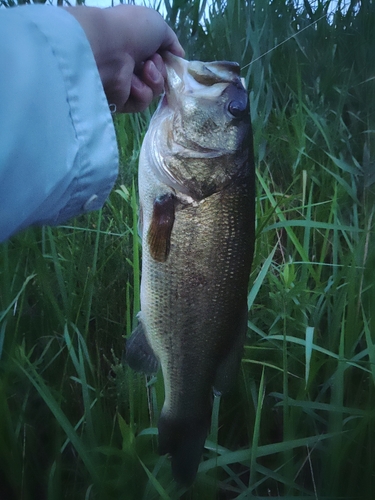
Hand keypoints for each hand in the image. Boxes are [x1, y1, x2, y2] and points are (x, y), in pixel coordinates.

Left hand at [64, 5, 183, 112]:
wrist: (106, 49)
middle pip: (159, 77)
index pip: (159, 59)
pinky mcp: (120, 101)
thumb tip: (179, 55)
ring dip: (155, 80)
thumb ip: (171, 41)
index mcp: (137, 45)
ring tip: (145, 69)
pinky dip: (142, 92)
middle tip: (152, 61)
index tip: (173, 59)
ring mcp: (125, 84)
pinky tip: (133, 83)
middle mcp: (130, 64)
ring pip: (153, 91)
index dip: (168, 61)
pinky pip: (142, 102)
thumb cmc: (131, 30)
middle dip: (161, 70)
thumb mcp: (158, 25)